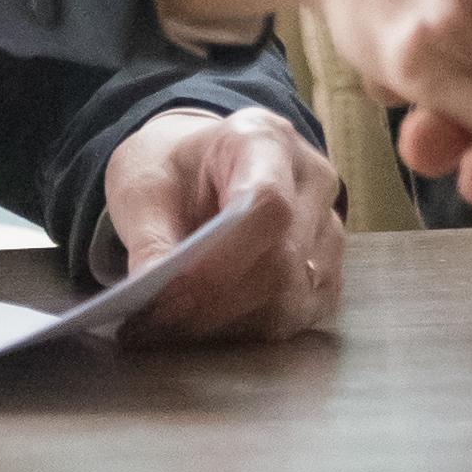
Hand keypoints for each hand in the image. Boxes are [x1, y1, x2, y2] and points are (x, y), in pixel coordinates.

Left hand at [95, 106, 343, 344]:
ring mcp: (329, 230)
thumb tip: (150, 293)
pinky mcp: (328, 274)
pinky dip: (247, 330)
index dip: (223, 259)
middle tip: (157, 321)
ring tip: (175, 324)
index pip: (268, 204)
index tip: (172, 291)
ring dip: (229, 324)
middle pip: (282, 262)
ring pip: (292, 299)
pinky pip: (296, 318)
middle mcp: (312, 183)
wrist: (200, 169)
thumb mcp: (142, 187)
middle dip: (216, 302)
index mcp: (265, 140)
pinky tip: (208, 324)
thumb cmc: (174, 171)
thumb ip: (147, 240)